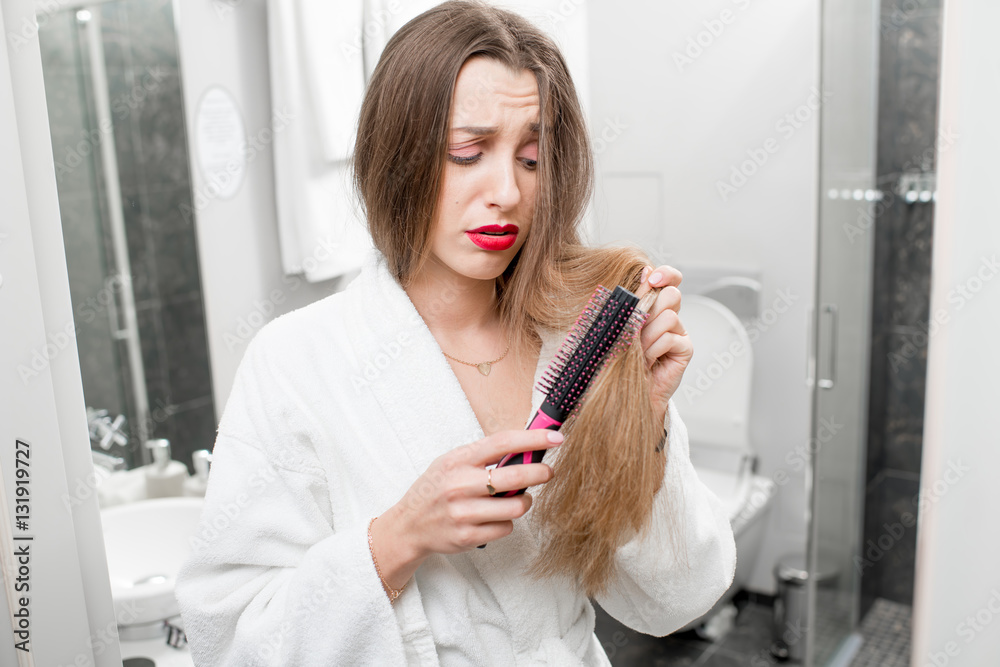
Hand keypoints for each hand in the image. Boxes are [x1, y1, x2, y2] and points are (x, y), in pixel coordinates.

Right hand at [371, 429, 560, 588]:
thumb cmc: (437, 489)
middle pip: (515, 477)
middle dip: (540, 473)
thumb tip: (526, 448)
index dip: (533, 439)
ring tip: (518, 499)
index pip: (502, 443)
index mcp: (458, 460)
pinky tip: (496, 517)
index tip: (556, 437)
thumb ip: (484, 456)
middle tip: (548, 472)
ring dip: (525, 502)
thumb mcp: (452, 462)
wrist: (409, 525)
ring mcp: (463, 513)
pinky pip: (506, 528)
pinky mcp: (467, 536)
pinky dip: (507, 521)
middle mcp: (459, 485)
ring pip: (516, 506)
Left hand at [635, 265, 692, 423]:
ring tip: (638, 350)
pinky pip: (671, 338)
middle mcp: (669, 315)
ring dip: (648, 335)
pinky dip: (655, 349)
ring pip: (669, 316)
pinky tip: (647, 360)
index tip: (651, 280)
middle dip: (650, 310)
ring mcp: (679, 332)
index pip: (670, 278)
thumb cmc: (619, 357)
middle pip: (672, 294)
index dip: (665, 274)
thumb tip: (645, 270)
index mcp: (653, 304)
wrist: (624, 390)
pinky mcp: (685, 349)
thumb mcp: (622, 324)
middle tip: (636, 329)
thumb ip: (635, 299)